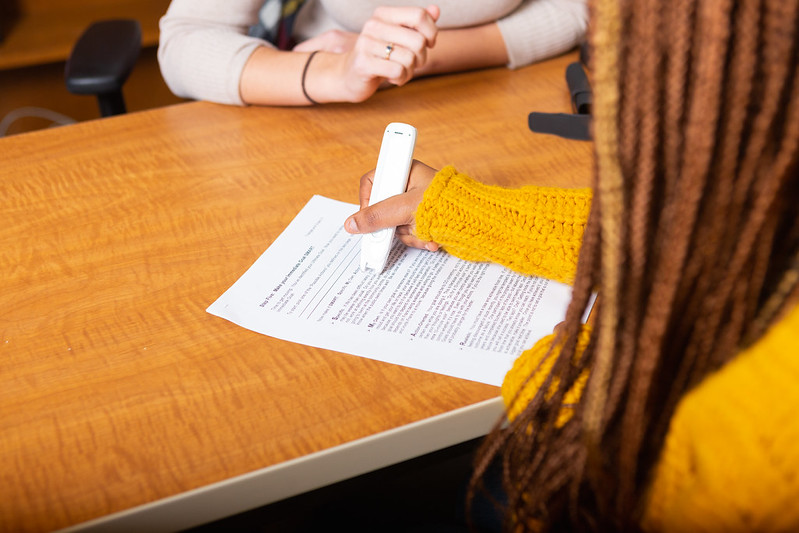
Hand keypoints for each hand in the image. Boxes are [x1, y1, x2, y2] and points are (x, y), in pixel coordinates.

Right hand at [297, 5, 439, 102]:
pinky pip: (397, 71)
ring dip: (410, 71)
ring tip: (400, 72)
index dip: (431, 33)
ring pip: (409, 58)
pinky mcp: (363, 63)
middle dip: (421, 57)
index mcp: (383, 14)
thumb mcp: (399, 38)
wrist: (349, 76)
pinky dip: (401, 79)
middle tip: (412, 64)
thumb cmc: (380, 56)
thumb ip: (417, 24)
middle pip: (418, 40)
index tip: (428, 44)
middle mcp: (373, 25)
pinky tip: (393, 78)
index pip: (419, 15)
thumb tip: (435, 10)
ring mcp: (366, 44)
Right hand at [345, 160, 440, 250]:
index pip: (373, 182)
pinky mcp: (424, 220)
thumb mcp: (406, 209)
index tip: (369, 217)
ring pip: (395, 224)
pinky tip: (431, 240)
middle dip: (392, 225)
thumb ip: (377, 216)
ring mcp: (416, 204)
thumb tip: (352, 224)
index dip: (367, 200)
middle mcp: (409, 185)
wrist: (478, 221)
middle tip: (397, 230)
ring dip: (408, 235)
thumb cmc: (449, 204)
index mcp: (406, 171)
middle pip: (382, 208)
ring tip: (424, 235)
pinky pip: (409, 232)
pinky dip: (418, 239)